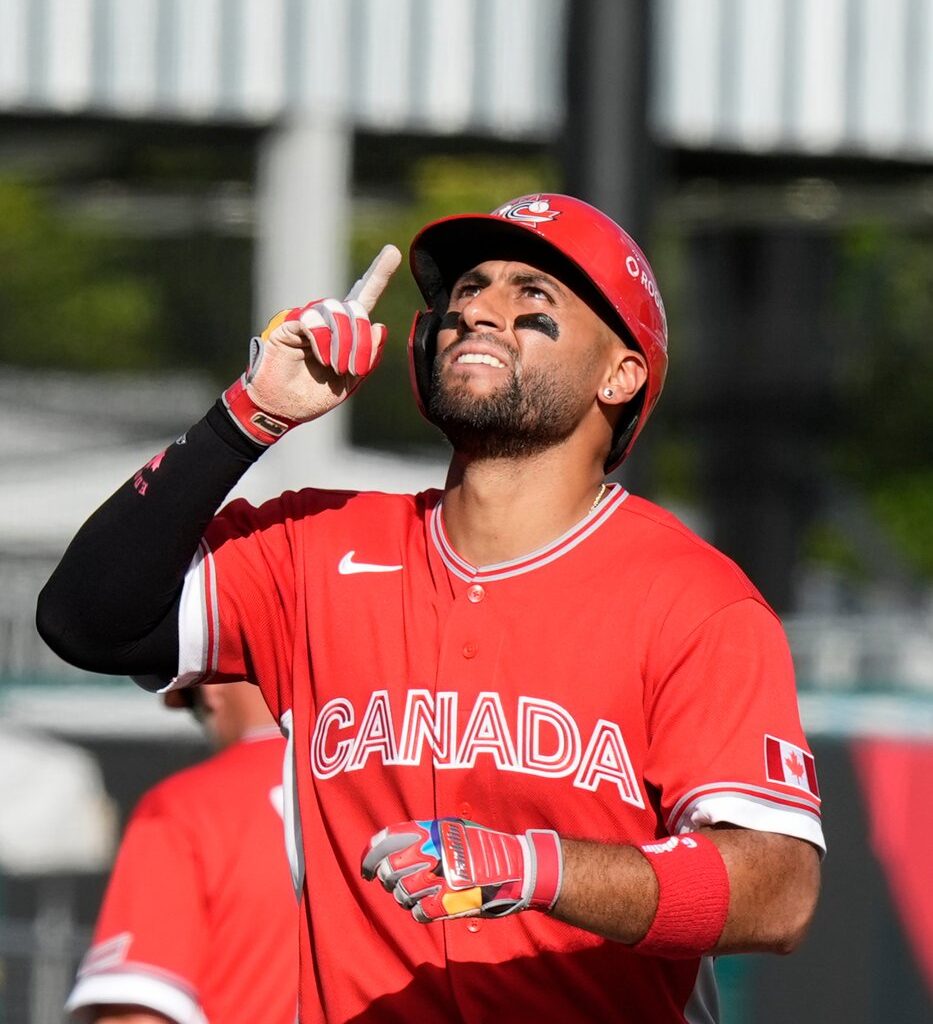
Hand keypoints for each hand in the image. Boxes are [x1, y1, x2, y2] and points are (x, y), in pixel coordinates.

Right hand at [223, 245, 400, 442]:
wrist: (282, 409)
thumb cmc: (313, 395)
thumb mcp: (350, 380)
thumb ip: (368, 356)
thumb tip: (380, 326)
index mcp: (343, 332)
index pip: (364, 297)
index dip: (378, 275)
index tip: (393, 252)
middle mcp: (327, 320)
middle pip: (356, 309)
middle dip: (362, 340)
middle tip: (354, 369)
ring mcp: (308, 319)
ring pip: (337, 311)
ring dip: (345, 342)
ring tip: (337, 367)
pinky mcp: (289, 324)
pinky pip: (314, 320)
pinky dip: (323, 340)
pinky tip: (322, 358)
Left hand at [361, 817, 561, 922]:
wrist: (518, 868)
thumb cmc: (485, 847)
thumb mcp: (455, 829)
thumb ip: (425, 835)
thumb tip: (392, 848)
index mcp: (431, 831)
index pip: (386, 841)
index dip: (369, 856)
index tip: (365, 868)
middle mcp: (432, 852)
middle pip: (389, 871)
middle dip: (389, 881)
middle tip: (397, 884)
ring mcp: (440, 878)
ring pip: (402, 895)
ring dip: (407, 898)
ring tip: (421, 894)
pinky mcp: (449, 903)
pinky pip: (419, 913)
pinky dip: (422, 912)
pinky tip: (433, 906)